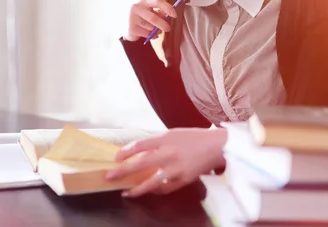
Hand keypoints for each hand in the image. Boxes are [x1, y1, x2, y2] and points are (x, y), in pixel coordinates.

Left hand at [105, 128, 226, 197]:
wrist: (217, 146)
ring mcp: (177, 168)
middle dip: (124, 171)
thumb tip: (138, 153)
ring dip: (137, 189)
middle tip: (110, 176)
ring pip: (152, 182)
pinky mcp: (185, 180)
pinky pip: (166, 188)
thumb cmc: (193, 138)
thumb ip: (156, 143)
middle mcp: (170, 153)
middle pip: (142, 163)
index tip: (115, 158)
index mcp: (166, 139)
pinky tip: (148, 191)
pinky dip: (156, 190)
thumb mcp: (173, 134)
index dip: (125, 152)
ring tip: (126, 192)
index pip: (140, 145)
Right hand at [123, 0, 176, 41]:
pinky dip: (151, 36)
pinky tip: (149, 34)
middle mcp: (136, 7)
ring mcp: (132, 18)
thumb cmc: (141, 16)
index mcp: (143, 0)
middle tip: (168, 29)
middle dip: (163, 24)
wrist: (124, 24)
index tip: (174, 15)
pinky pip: (147, 34)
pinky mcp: (131, 28)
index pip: (158, 2)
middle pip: (154, 18)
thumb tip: (167, 16)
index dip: (168, 8)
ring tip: (155, 31)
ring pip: (151, 27)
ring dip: (156, 31)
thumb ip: (158, 12)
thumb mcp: (149, 11)